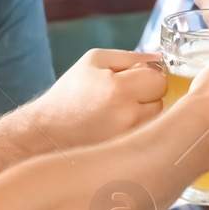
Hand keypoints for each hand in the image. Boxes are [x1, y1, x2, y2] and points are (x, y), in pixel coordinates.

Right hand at [34, 49, 166, 146]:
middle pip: (162, 99)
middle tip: (125, 96)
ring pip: (158, 119)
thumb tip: (160, 57)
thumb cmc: (69, 94)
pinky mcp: (128, 154)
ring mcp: (129, 138)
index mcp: (118, 88)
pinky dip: (140, 130)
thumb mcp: (93, 61)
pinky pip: (149, 136)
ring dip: (146, 113)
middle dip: (148, 94)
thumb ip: (130, 56)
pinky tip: (119, 128)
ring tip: (120, 113)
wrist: (46, 133)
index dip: (147, 75)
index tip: (134, 78)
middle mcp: (127, 115)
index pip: (159, 78)